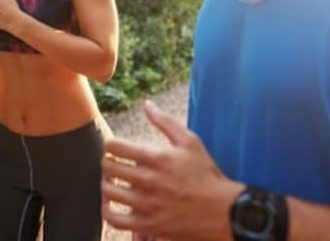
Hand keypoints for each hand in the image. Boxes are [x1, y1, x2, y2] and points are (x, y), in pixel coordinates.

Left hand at [102, 100, 238, 240]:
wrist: (222, 211)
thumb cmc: (205, 174)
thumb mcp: (190, 141)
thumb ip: (165, 121)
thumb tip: (147, 104)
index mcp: (156, 158)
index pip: (115, 147)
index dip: (111, 145)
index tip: (116, 148)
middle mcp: (148, 180)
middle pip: (109, 167)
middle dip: (108, 162)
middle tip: (114, 164)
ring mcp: (147, 205)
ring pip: (109, 192)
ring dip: (107, 184)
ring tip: (113, 182)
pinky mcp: (148, 225)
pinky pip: (115, 220)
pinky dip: (107, 211)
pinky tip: (111, 204)